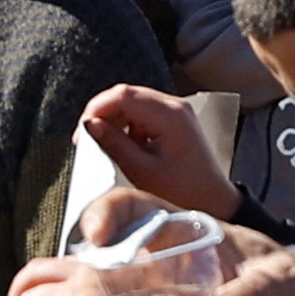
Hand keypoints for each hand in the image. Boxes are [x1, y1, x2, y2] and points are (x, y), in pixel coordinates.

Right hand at [80, 84, 235, 219]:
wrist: (212, 201)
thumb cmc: (182, 191)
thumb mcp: (142, 171)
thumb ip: (114, 144)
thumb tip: (89, 125)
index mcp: (170, 115)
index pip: (123, 95)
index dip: (96, 109)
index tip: (82, 133)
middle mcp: (174, 106)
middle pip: (126, 95)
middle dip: (102, 114)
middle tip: (88, 141)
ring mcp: (175, 110)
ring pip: (131, 102)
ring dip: (114, 120)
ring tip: (107, 146)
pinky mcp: (173, 119)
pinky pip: (141, 112)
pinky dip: (127, 125)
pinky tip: (126, 146)